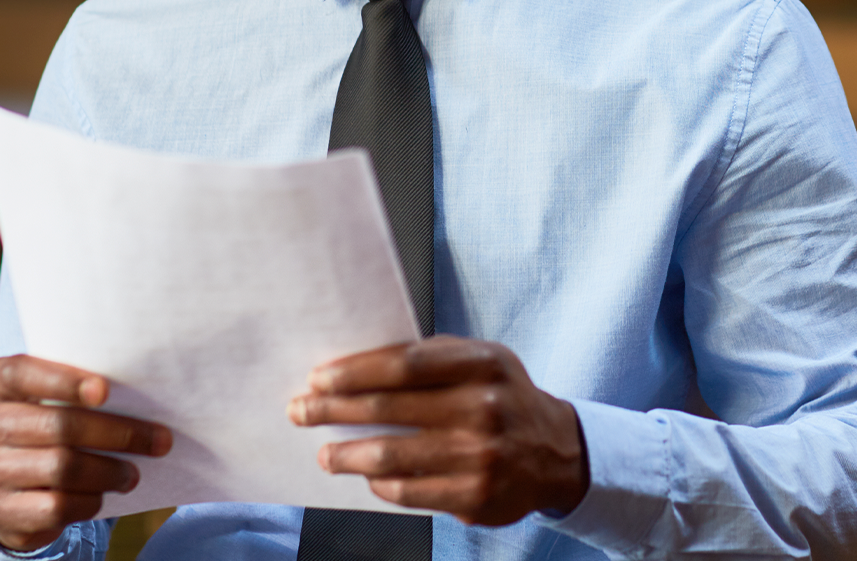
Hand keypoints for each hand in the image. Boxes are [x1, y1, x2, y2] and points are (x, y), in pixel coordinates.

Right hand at [0, 355, 172, 551]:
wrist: (12, 478)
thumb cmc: (48, 421)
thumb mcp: (53, 395)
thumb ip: (82, 385)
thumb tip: (146, 390)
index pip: (22, 373)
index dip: (64, 381)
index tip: (105, 391)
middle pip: (58, 426)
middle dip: (119, 433)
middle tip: (160, 440)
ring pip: (61, 468)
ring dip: (109, 471)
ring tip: (134, 473)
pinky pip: (54, 507)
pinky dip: (88, 501)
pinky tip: (102, 494)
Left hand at [287, 336, 588, 524]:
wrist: (556, 451)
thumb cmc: (502, 397)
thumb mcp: (481, 361)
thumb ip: (430, 359)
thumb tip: (354, 369)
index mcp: (484, 363)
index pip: (404, 364)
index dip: (353, 372)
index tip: (317, 379)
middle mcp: (485, 407)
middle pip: (389, 408)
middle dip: (334, 410)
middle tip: (300, 412)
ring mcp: (482, 455)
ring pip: (392, 456)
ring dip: (347, 455)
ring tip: (325, 455)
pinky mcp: (477, 496)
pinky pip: (409, 492)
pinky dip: (380, 483)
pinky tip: (368, 476)